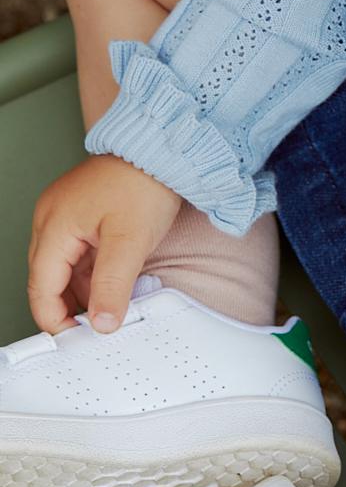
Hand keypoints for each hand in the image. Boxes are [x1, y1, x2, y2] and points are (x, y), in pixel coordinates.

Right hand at [29, 154, 181, 333]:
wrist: (162, 147)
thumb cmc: (143, 182)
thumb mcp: (130, 242)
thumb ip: (113, 287)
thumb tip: (103, 324)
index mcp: (54, 227)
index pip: (41, 288)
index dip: (55, 319)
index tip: (77, 338)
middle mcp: (52, 220)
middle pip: (48, 279)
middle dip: (68, 307)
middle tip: (96, 328)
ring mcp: (66, 214)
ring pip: (64, 267)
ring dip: (82, 290)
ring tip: (110, 307)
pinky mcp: (83, 212)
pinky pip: (78, 252)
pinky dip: (92, 272)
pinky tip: (114, 282)